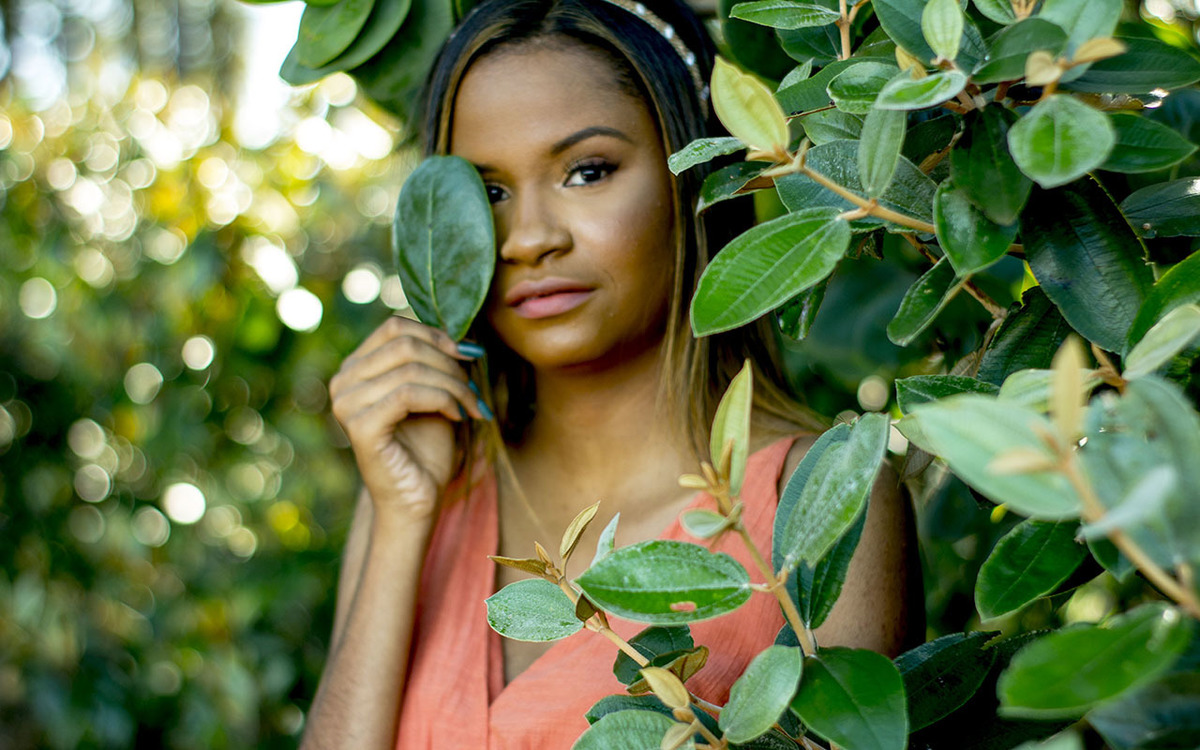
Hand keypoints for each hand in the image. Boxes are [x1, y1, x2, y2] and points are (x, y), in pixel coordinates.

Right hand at [329, 317, 483, 520]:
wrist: (417, 499)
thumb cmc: (427, 448)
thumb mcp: (435, 392)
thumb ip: (438, 360)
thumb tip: (463, 334)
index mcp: (356, 367)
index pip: (395, 327)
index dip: (437, 335)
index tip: (470, 355)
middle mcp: (343, 381)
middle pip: (405, 344)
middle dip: (449, 362)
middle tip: (474, 387)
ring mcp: (346, 403)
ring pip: (411, 368)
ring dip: (453, 385)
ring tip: (473, 406)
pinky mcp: (359, 426)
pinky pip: (408, 394)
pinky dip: (443, 400)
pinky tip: (458, 417)